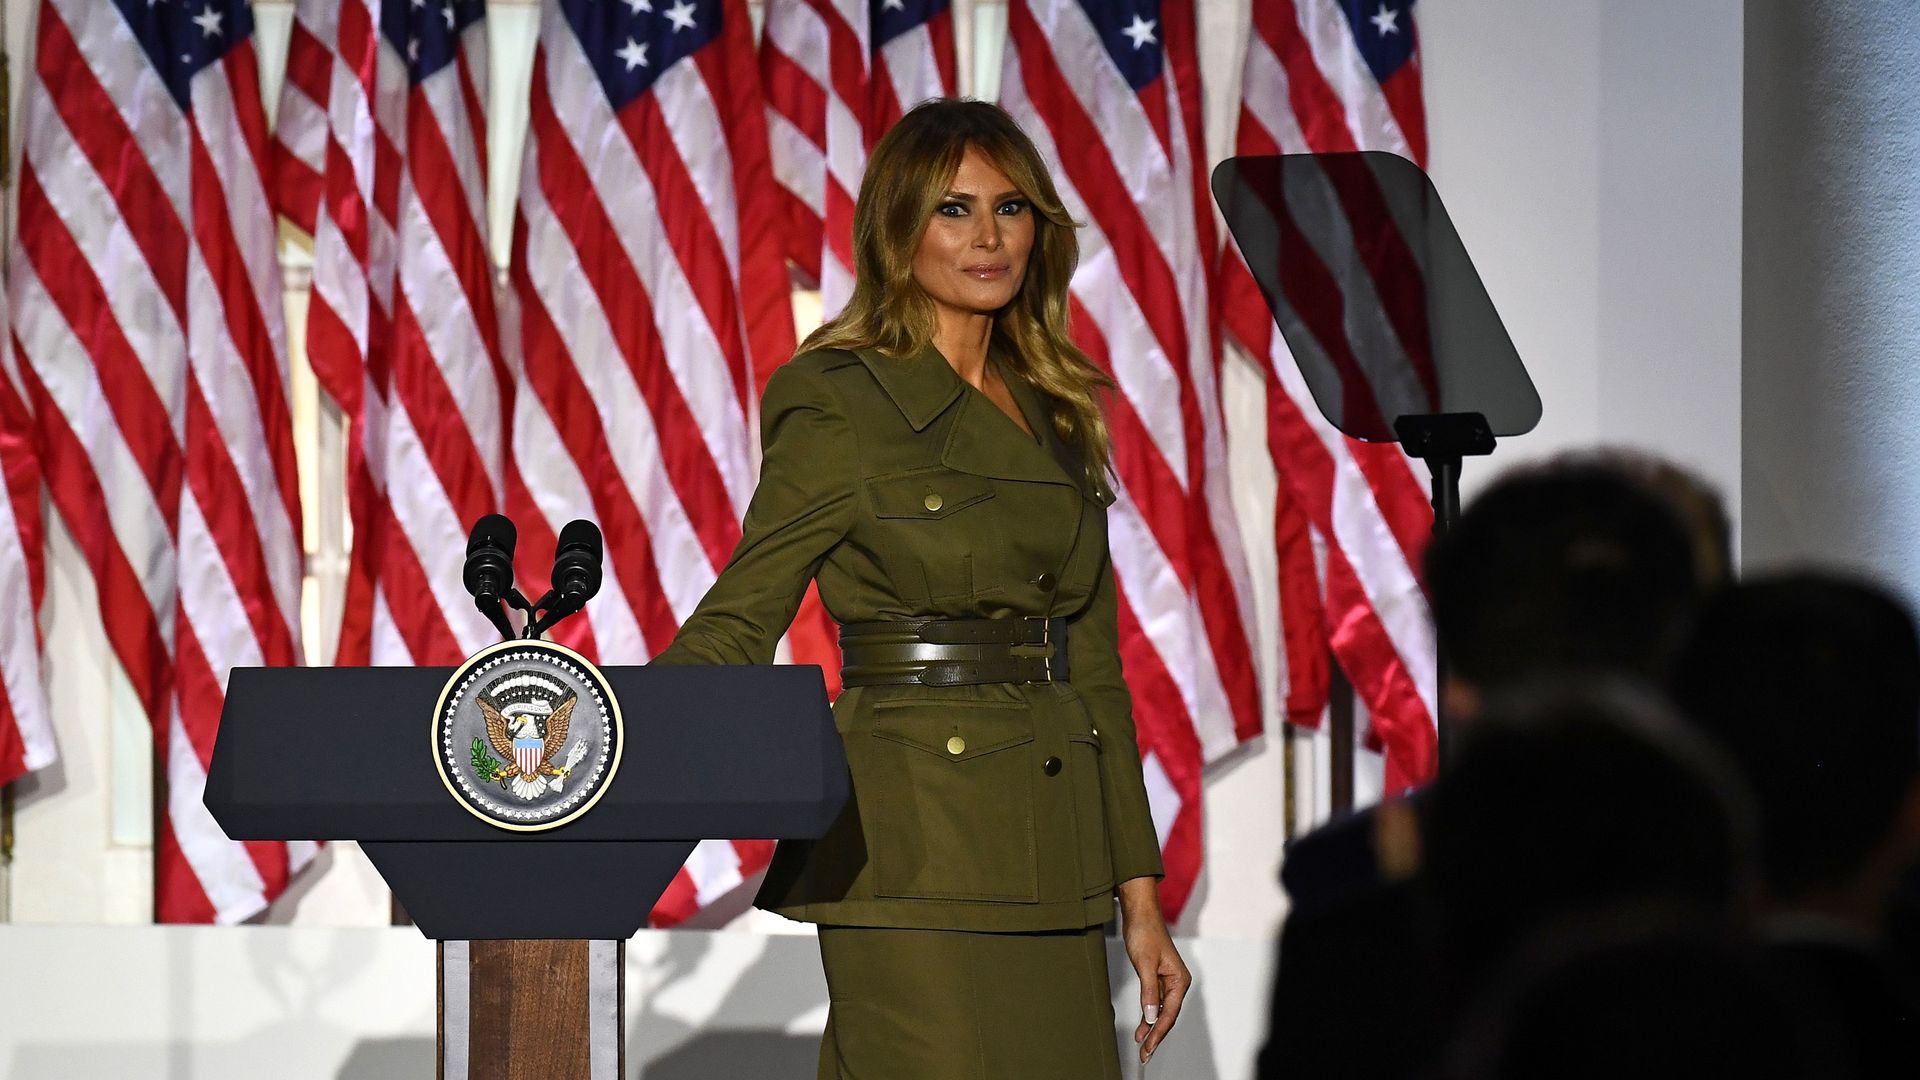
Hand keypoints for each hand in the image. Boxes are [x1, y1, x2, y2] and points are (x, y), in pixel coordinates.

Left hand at [1117, 876, 1189, 1063]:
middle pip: (1168, 1015)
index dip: (1158, 1033)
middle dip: (1156, 1036)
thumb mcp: (1145, 964)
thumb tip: (1152, 1017)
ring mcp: (1168, 980)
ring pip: (1161, 1011)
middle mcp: (1177, 982)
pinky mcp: (1158, 977)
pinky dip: (1148, 1014)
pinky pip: (1156, 1001)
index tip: (1147, 1048)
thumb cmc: (1145, 933)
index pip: (1169, 1013)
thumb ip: (1149, 992)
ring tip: (1142, 1046)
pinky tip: (1143, 1026)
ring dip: (1151, 1028)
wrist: (1140, 913)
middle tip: (1144, 1055)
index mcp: (1180, 980)